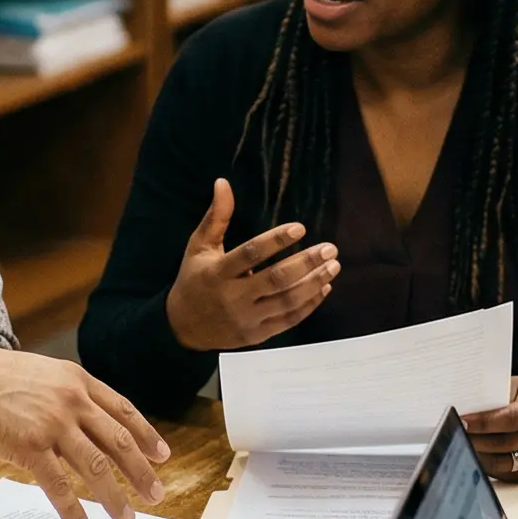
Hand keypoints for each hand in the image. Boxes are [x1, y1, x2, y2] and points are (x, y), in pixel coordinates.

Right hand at [0, 348, 170, 518]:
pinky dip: (74, 509)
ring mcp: (52, 423)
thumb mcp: (41, 375)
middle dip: (141, 472)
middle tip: (156, 495)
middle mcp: (71, 400)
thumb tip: (89, 424)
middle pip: (119, 441)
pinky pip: (59, 485)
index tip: (162, 456)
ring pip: (97, 466)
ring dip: (115, 497)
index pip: (123, 410)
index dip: (146, 435)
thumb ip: (66, 394)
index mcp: (76, 380)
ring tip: (126, 518)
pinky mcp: (29, 447)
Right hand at [164, 178, 338, 352]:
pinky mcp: (256, 335)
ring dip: (314, 283)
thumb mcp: (199, 246)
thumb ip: (216, 216)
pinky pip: (288, 320)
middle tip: (330, 248)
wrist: (184, 328)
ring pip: (286, 301)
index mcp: (218, 273)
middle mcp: (233, 297)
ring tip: (333, 266)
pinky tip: (324, 288)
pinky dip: (309, 305)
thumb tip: (223, 182)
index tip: (300, 228)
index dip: (276, 240)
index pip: (250, 254)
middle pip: (275, 280)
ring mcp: (246, 319)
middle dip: (306, 263)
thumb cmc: (194, 279)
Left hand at [462, 377, 517, 481]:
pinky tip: (472, 457)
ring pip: (502, 464)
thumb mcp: (515, 387)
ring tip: (458, 447)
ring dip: (477, 456)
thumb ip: (494, 400)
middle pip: (504, 444)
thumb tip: (463, 412)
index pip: (510, 418)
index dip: (483, 422)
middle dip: (474, 440)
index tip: (462, 421)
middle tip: (453, 435)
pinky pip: (506, 474)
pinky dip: (487, 467)